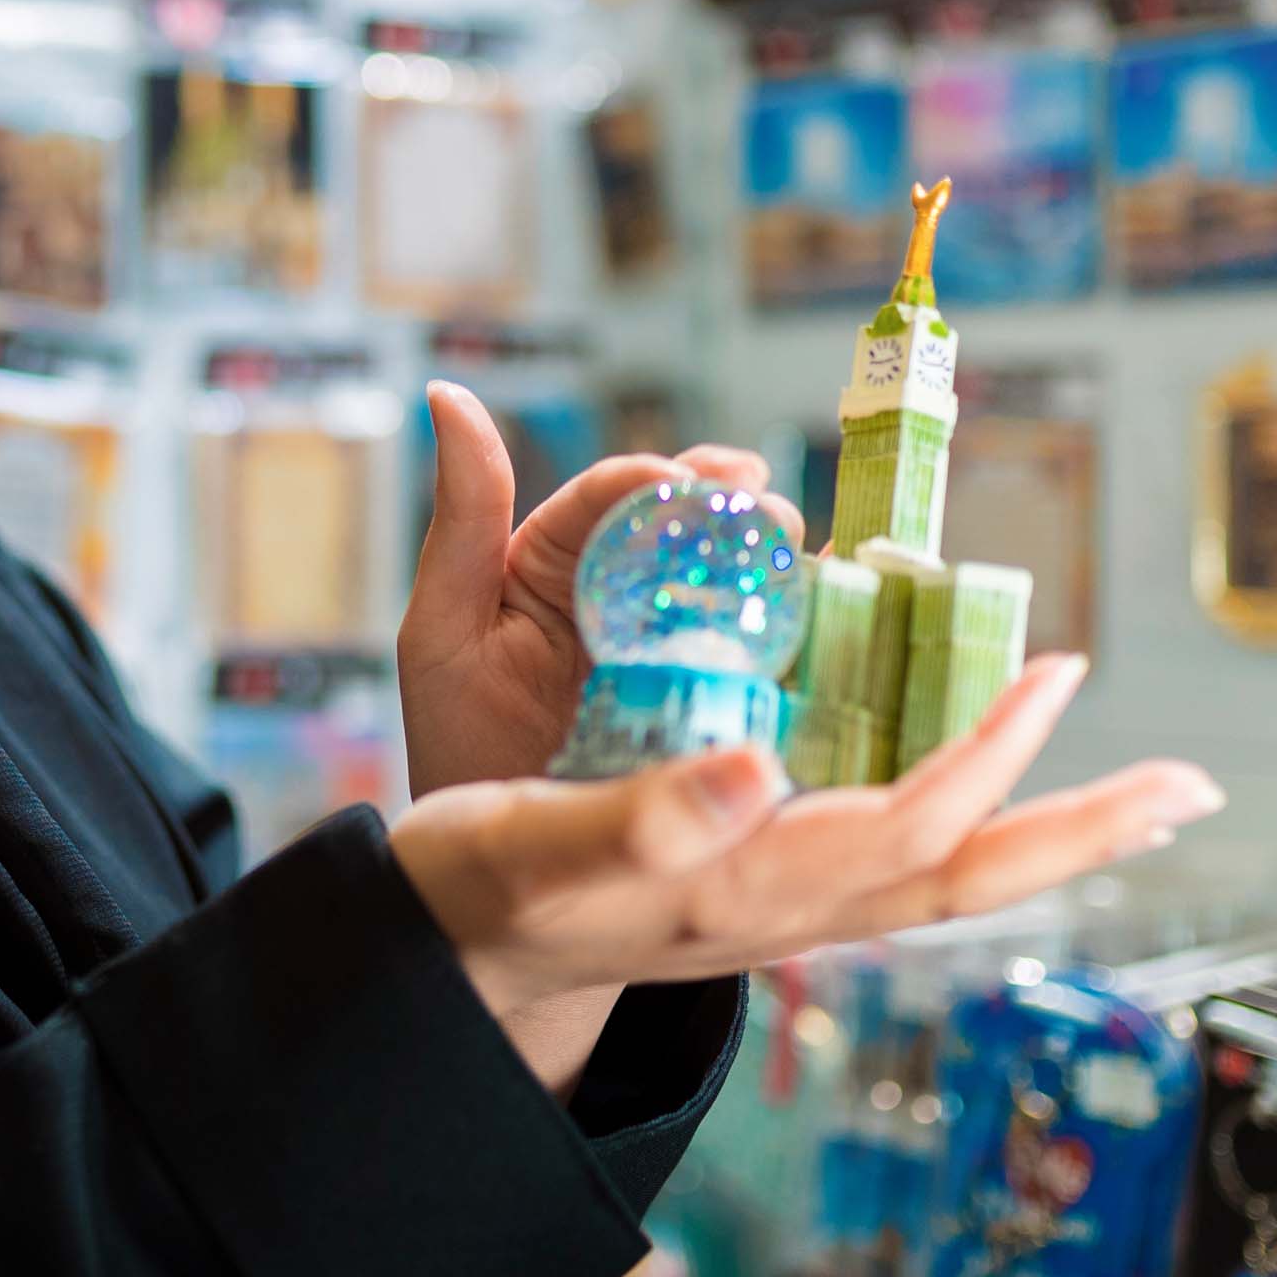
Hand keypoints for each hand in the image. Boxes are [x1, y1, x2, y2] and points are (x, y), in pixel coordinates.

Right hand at [386, 654, 1220, 1092]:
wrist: (442, 957)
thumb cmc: (479, 886)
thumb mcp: (540, 840)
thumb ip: (648, 819)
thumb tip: (759, 770)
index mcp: (748, 892)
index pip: (911, 826)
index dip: (991, 753)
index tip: (1057, 671)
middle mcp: (789, 916)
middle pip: (971, 880)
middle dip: (1083, 832)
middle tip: (1193, 788)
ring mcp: (786, 917)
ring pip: (951, 882)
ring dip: (1052, 839)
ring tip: (1143, 798)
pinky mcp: (770, 902)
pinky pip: (909, 871)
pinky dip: (980, 833)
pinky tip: (999, 803)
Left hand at [396, 382, 797, 800]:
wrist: (489, 879)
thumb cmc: (456, 742)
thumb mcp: (446, 629)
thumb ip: (462, 517)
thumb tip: (448, 396)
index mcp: (559, 559)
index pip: (615, 495)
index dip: (665, 477)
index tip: (708, 478)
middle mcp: (624, 593)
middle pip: (694, 529)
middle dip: (738, 512)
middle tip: (771, 517)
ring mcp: (676, 649)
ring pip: (736, 585)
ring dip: (774, 566)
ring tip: (801, 561)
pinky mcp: (716, 706)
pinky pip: (765, 660)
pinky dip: (800, 635)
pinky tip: (831, 622)